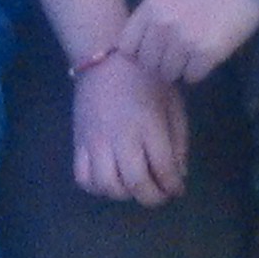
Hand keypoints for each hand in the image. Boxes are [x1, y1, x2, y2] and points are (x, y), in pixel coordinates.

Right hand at [68, 48, 188, 206]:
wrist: (105, 59)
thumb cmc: (146, 78)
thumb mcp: (172, 103)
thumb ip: (178, 140)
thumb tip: (179, 175)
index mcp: (149, 125)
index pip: (164, 169)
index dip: (173, 186)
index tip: (178, 189)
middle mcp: (121, 137)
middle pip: (136, 184)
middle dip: (152, 198)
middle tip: (160, 196)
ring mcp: (96, 141)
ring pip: (107, 186)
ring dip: (125, 195)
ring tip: (136, 187)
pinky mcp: (79, 142)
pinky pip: (82, 177)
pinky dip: (96, 187)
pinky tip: (110, 181)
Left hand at [117, 0, 258, 86]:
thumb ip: (151, 19)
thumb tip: (137, 52)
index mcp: (150, 7)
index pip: (126, 47)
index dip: (138, 52)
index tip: (152, 51)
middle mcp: (162, 25)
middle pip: (147, 65)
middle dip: (161, 63)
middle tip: (178, 53)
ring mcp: (183, 41)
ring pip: (168, 74)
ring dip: (181, 69)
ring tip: (195, 52)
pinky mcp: (206, 54)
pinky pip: (192, 77)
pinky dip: (199, 71)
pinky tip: (208, 54)